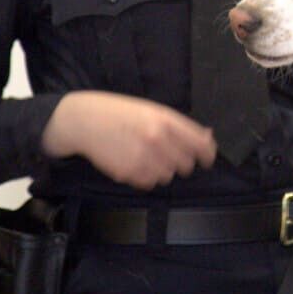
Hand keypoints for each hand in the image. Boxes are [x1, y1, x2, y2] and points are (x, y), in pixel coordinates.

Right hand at [42, 91, 216, 189]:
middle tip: (165, 153)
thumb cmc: (119, 113)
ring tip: (145, 155)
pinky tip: (133, 162)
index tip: (206, 159)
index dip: (207, 155)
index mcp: (165, 120)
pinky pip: (149, 183)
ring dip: (161, 170)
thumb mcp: (151, 110)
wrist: (84, 121)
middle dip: (179, 161)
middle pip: (186, 165)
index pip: (201, 145)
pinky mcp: (129, 173)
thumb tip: (208, 138)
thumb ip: (180, 125)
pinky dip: (145, 177)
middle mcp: (157, 139)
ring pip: (167, 176)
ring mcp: (143, 158)